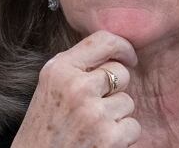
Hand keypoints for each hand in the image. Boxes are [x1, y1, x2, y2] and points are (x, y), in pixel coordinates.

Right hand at [11, 30, 139, 146]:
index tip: (129, 58)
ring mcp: (94, 113)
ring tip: (91, 128)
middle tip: (93, 108)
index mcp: (59, 70)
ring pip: (128, 102)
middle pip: (121, 73)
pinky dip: (122, 137)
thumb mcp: (50, 88)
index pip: (104, 40)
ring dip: (116, 116)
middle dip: (114, 90)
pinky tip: (99, 142)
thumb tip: (115, 50)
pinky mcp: (109, 137)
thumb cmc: (44, 129)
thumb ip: (77, 67)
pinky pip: (133, 126)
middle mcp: (76, 87)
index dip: (123, 47)